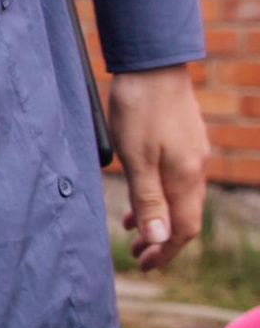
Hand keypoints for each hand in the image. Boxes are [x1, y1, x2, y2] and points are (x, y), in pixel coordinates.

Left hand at [106, 65, 207, 269]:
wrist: (153, 63)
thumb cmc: (140, 109)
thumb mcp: (136, 159)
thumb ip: (148, 200)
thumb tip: (159, 240)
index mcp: (185, 178)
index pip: (183, 229)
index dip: (165, 251)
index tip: (144, 265)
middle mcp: (195, 169)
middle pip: (184, 216)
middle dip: (161, 239)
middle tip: (136, 254)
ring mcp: (192, 153)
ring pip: (178, 197)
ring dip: (157, 217)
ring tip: (132, 230)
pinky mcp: (184, 140)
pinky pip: (175, 179)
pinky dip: (158, 194)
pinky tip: (140, 193)